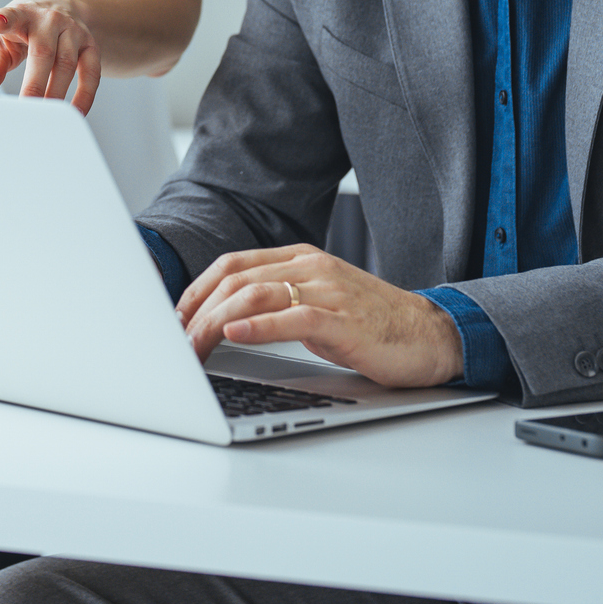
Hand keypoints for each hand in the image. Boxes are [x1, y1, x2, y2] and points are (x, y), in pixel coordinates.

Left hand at [0, 0, 100, 111]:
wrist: (59, 7)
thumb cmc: (22, 29)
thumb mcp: (1, 40)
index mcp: (21, 15)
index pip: (12, 15)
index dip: (4, 19)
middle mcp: (49, 20)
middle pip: (43, 52)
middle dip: (34, 84)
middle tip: (26, 109)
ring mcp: (73, 31)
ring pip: (67, 64)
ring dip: (56, 93)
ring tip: (46, 118)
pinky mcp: (90, 45)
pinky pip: (92, 73)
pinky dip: (85, 95)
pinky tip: (75, 113)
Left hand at [177, 244, 463, 388]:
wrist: (429, 335)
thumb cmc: (371, 325)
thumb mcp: (316, 305)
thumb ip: (278, 303)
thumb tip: (225, 321)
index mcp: (301, 259)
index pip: (232, 264)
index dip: (196, 289)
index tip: (173, 317)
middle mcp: (310, 267)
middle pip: (236, 278)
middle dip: (197, 309)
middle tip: (174, 340)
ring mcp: (328, 289)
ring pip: (255, 294)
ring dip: (215, 321)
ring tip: (193, 345)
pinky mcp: (343, 320)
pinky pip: (292, 317)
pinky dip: (257, 325)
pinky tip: (234, 334)